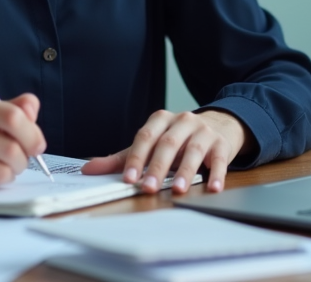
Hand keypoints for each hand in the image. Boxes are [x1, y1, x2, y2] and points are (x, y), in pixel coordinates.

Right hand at [0, 91, 45, 191]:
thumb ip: (14, 108)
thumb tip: (32, 108)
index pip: (12, 117)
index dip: (32, 134)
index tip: (37, 145)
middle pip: (11, 148)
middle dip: (23, 159)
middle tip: (19, 160)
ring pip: (3, 170)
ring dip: (10, 173)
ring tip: (1, 167)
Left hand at [81, 109, 251, 194]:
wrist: (219, 124)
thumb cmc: (179, 138)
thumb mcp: (151, 143)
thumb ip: (122, 157)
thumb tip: (88, 169)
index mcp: (161, 120)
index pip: (145, 137)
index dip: (136, 158)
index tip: (128, 178)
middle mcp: (183, 121)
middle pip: (168, 144)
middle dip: (157, 167)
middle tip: (148, 187)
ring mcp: (204, 131)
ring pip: (194, 151)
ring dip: (185, 171)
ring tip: (178, 190)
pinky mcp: (222, 144)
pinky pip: (220, 159)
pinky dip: (217, 174)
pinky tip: (212, 188)